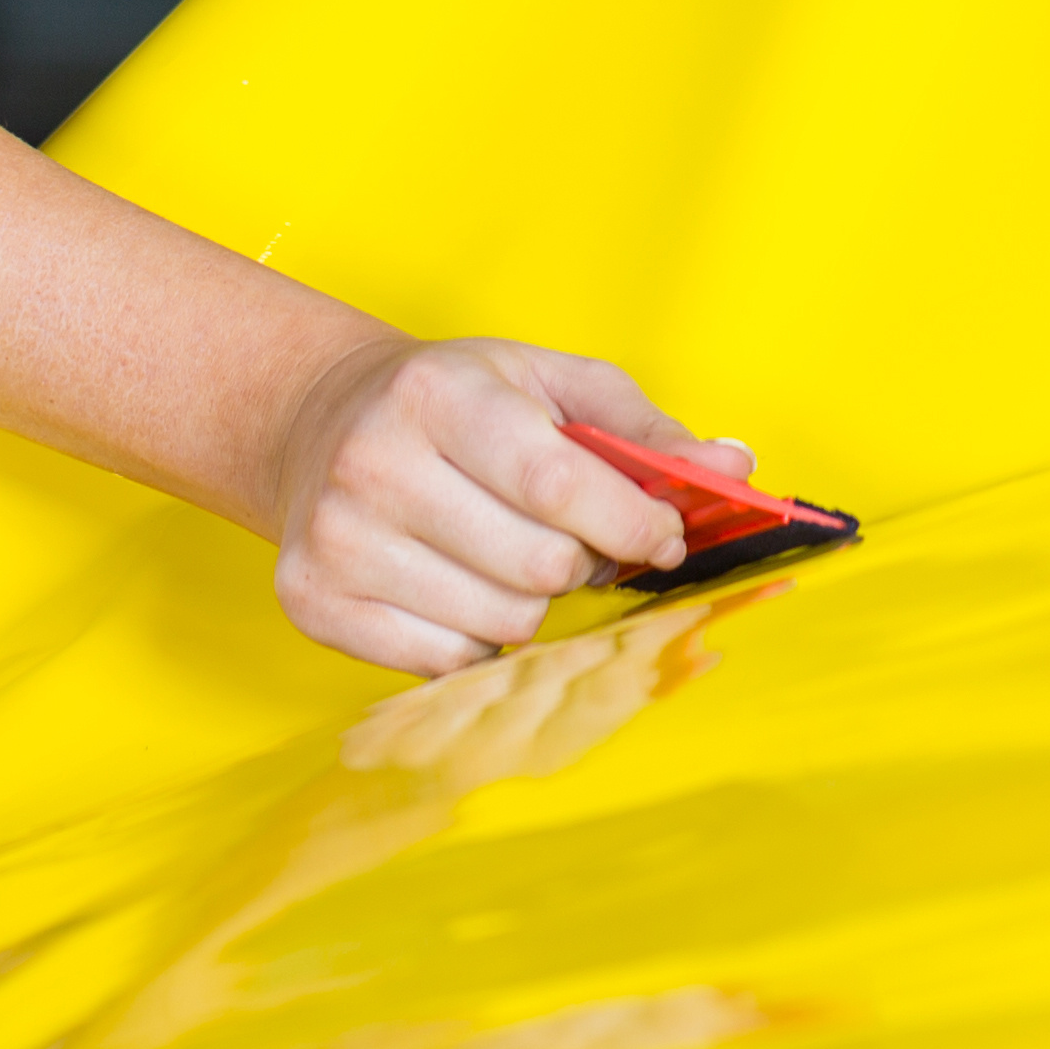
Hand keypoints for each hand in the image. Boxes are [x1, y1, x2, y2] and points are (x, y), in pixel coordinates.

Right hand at [257, 331, 721, 675]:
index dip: (632, 523)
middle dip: (582, 564)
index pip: (557, 484)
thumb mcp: (551, 384)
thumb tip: (735, 468)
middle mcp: (373, 463)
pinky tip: (462, 590)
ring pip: (499, 625)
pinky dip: (478, 641)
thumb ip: (644, 431)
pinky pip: (444, 664)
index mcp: (439, 394)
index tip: (664, 538)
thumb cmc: (459, 402)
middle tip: (573, 541)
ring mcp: (335, 539)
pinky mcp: (313, 602)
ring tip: (510, 557)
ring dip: (533, 605)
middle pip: (536, 567)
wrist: (321, 421)